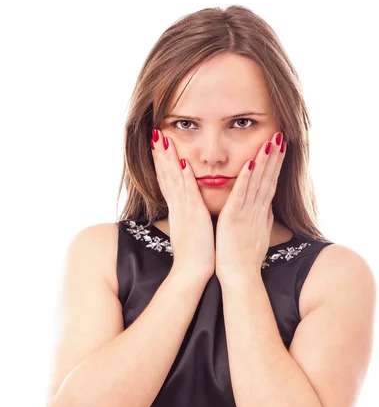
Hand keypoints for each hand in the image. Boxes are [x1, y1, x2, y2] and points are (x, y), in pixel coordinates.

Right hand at [151, 128, 214, 280]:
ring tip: (161, 138)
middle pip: (166, 175)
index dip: (162, 163)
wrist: (193, 272)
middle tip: (155, 134)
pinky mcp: (194, 215)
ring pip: (173, 179)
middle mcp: (178, 207)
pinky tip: (183, 162)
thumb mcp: (191, 230)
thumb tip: (191, 212)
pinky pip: (188, 192)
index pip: (168, 181)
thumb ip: (189, 218)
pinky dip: (184, 177)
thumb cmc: (196, 254)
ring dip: (168, 158)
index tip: (159, 146)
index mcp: (179, 210)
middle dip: (160, 154)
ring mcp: (184, 210)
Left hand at [215, 132, 286, 282]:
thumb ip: (264, 220)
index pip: (270, 184)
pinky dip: (247, 178)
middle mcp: (258, 210)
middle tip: (281, 136)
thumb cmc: (246, 259)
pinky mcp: (235, 218)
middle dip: (275, 157)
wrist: (240, 277)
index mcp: (261, 213)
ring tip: (271, 141)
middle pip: (269, 178)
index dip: (277, 165)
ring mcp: (248, 213)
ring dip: (265, 161)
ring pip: (258, 182)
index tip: (281, 148)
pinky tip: (251, 162)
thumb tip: (268, 208)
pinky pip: (242, 194)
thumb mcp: (258, 235)